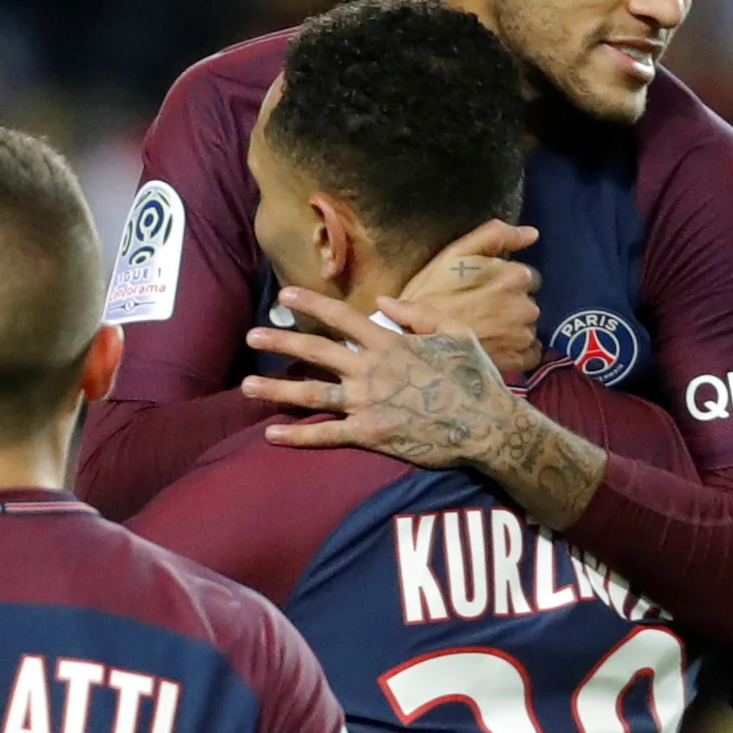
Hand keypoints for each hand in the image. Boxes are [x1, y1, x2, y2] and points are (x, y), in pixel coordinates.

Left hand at [243, 287, 537, 470]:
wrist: (487, 426)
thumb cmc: (475, 377)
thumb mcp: (455, 333)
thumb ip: (418, 313)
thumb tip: (383, 300)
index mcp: (389, 343)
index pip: (341, 317)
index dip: (311, 304)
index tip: (285, 295)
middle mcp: (371, 370)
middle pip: (315, 352)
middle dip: (280, 343)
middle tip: (251, 337)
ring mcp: (368, 404)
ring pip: (313, 394)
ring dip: (276, 390)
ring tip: (245, 387)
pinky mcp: (371, 434)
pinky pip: (328, 436)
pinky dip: (298, 437)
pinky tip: (271, 435)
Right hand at [393, 220, 542, 373]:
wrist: (414, 341)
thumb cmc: (432, 294)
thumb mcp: (455, 254)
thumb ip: (495, 235)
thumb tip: (532, 233)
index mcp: (515, 276)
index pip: (525, 276)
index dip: (503, 283)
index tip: (482, 292)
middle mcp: (526, 306)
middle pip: (527, 302)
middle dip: (510, 305)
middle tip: (480, 313)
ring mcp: (523, 336)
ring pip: (528, 326)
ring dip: (512, 328)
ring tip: (483, 332)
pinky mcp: (518, 360)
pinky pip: (530, 353)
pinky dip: (516, 351)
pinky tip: (493, 348)